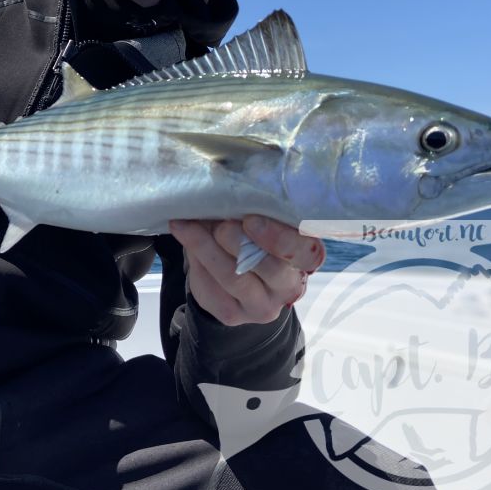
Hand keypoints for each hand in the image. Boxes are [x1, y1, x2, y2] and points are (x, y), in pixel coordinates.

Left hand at [169, 216, 324, 325]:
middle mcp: (289, 286)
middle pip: (270, 268)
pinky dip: (195, 260)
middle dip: (239, 242)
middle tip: (219, 223)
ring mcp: (262, 306)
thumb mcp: (263, 218)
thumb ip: (258, 205)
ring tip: (188, 224)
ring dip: (207, 247)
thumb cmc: (252, 236)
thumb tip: (235, 175)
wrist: (232, 276)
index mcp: (305, 257)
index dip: (280, 237)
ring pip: (234, 278)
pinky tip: (183, 235)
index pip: (306, 252)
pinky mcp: (233, 314)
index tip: (251, 219)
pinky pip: (212, 290)